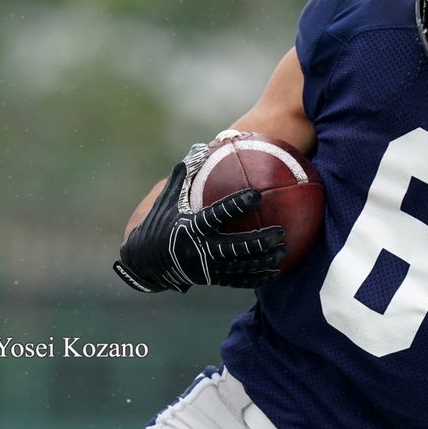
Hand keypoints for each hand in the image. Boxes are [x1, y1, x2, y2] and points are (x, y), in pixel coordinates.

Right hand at [113, 143, 287, 292]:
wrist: (144, 262)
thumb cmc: (159, 223)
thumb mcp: (167, 200)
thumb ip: (184, 175)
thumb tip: (200, 147)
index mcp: (191, 227)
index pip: (218, 214)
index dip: (237, 205)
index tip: (257, 194)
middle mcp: (200, 249)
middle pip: (237, 246)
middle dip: (261, 240)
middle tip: (281, 231)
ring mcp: (206, 267)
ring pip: (241, 266)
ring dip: (264, 260)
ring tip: (283, 250)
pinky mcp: (210, 279)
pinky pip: (237, 281)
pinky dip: (257, 278)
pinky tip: (275, 273)